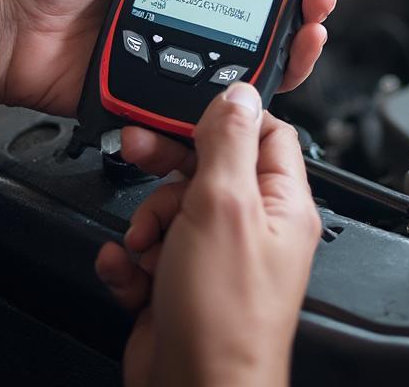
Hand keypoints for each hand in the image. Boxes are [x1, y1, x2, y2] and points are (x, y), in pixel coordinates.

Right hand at [95, 83, 318, 386]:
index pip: (263, 132)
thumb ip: (228, 142)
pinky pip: (148, 251)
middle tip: (141, 153)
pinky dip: (130, 260)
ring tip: (144, 245)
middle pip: (207, 166)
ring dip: (145, 220)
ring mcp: (214, 258)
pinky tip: (129, 273)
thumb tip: (239, 92)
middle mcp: (252, 228)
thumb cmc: (224, 316)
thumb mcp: (225, 206)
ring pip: (170, 207)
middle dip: (168, 164)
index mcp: (280, 203)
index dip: (225, 116)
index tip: (188, 112)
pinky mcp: (179, 285)